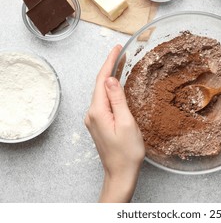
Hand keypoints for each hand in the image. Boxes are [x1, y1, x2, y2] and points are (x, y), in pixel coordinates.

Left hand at [85, 45, 144, 202]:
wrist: (120, 173)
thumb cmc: (127, 152)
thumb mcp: (127, 123)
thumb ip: (117, 100)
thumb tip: (110, 79)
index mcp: (98, 111)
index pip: (102, 80)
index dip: (109, 62)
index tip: (117, 48)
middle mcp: (91, 113)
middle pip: (99, 84)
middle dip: (109, 66)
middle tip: (120, 52)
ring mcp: (93, 119)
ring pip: (101, 92)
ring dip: (110, 77)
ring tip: (120, 63)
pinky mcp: (98, 123)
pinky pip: (103, 100)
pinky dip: (110, 89)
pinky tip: (116, 85)